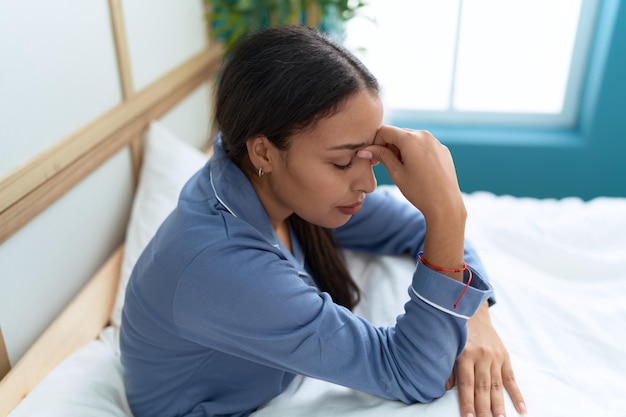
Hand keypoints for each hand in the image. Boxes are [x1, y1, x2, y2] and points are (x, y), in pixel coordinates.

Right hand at [358, 126, 466, 279]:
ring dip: (401, 150)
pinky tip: (416, 170)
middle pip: (398, 134)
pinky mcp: (442, 150)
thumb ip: (381, 156)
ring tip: (401, 169)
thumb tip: (365, 149)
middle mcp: (424, 135)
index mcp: (411, 139)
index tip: (372, 157)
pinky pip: (424, 146)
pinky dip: (415, 153)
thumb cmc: (419, 191)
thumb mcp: (396, 173)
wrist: (446, 204)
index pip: (384, 131)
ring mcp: (435, 142)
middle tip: (382, 165)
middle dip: (388, 146)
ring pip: (411, 139)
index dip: (375, 142)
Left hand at [450, 304, 526, 416]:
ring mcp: (495, 357)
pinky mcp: (505, 356)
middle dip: (484, 409)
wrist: (473, 311)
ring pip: (497, 386)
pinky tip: (522, 409)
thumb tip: (445, 389)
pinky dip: (517, 395)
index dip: (467, 403)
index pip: (467, 384)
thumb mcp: (448, 346)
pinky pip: (511, 378)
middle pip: (483, 388)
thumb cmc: (457, 331)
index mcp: (465, 354)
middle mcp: (482, 356)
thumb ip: (447, 368)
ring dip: (499, 406)